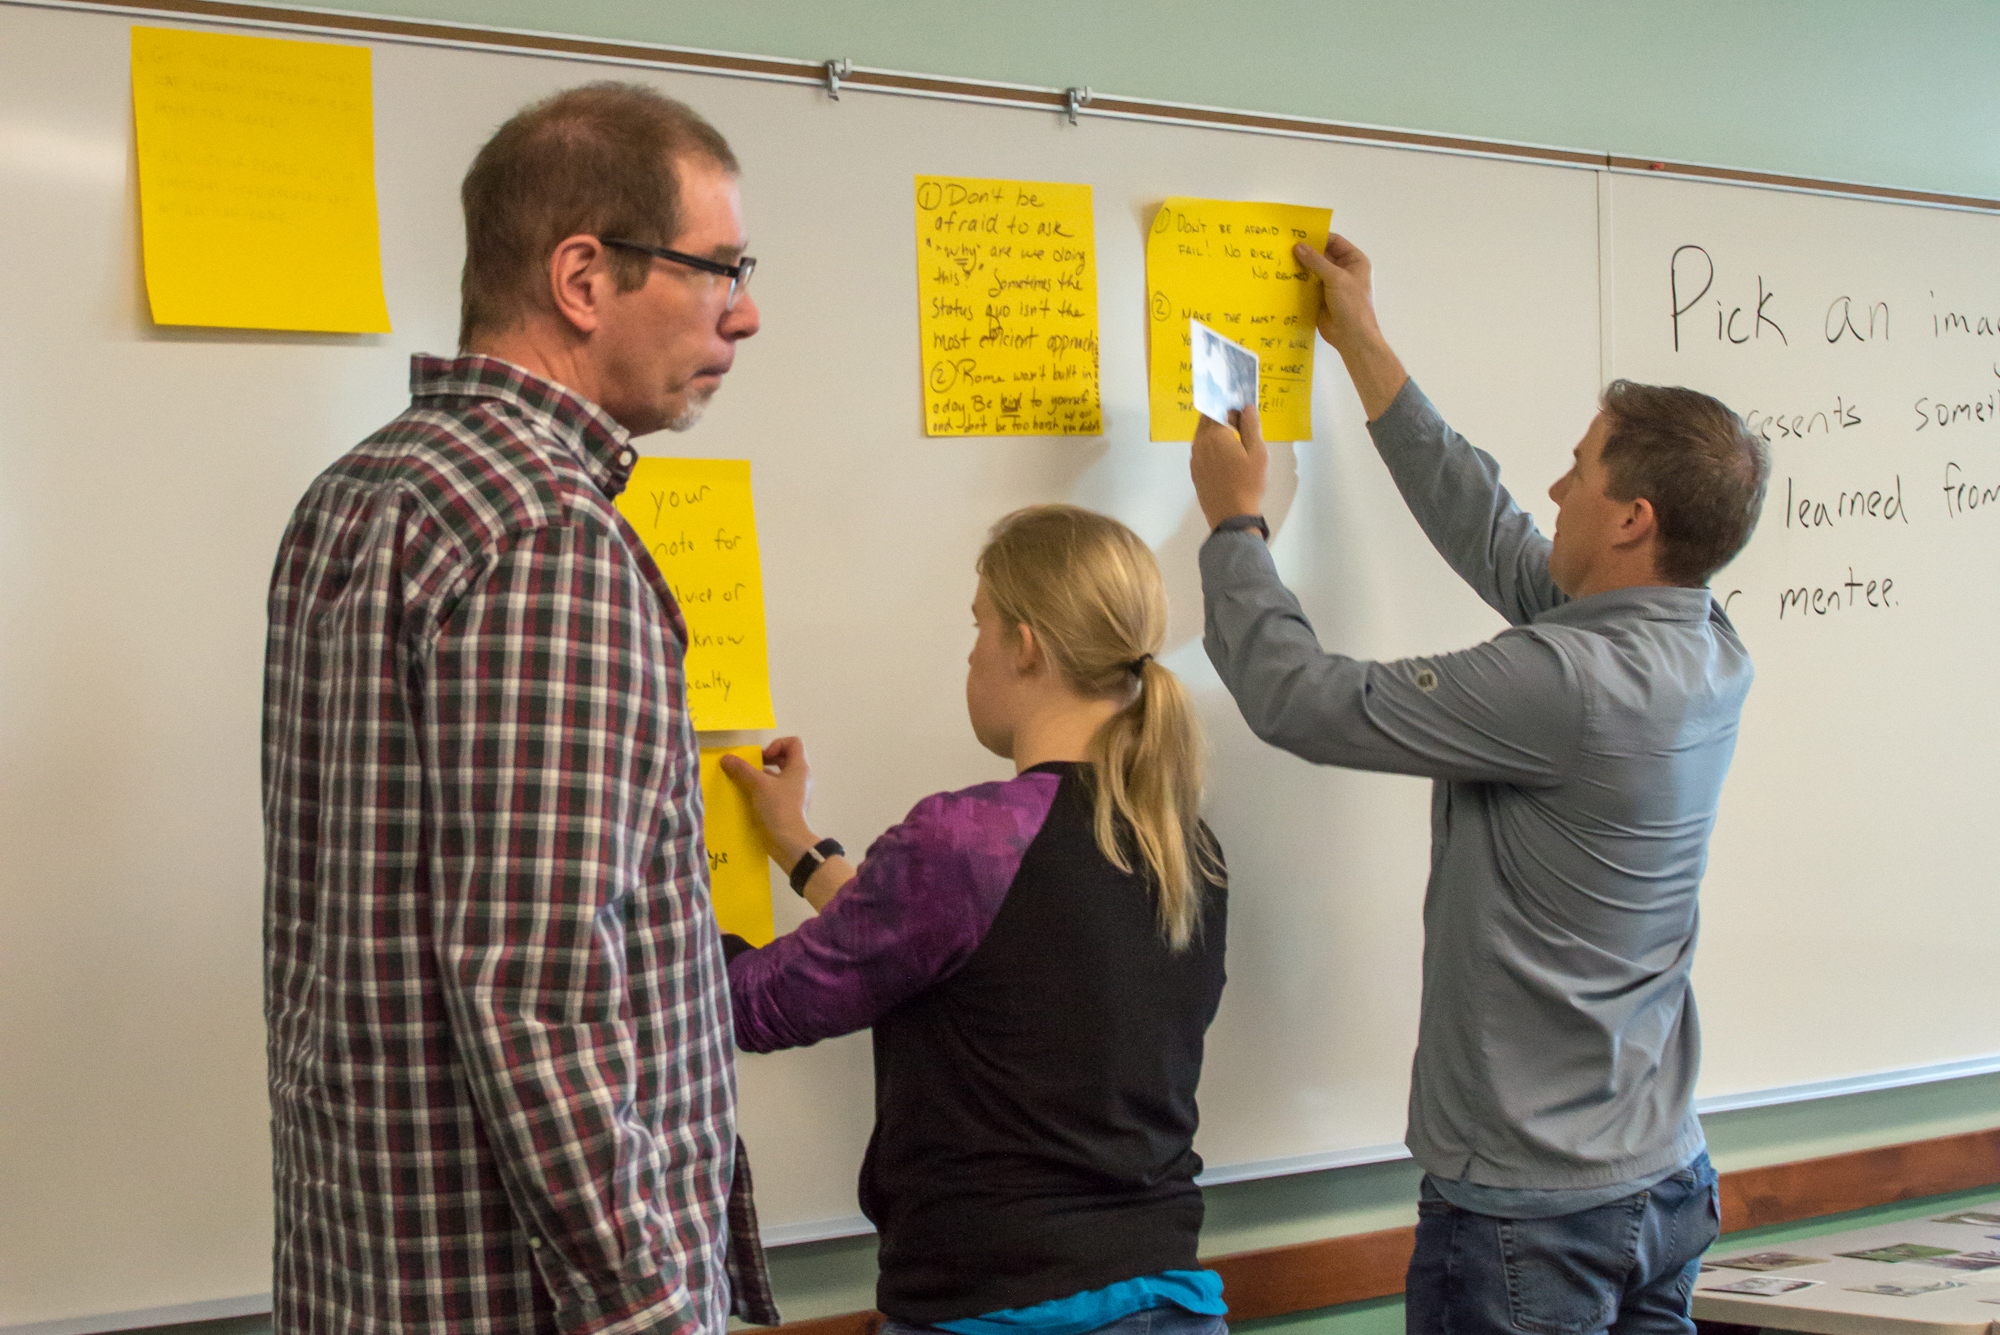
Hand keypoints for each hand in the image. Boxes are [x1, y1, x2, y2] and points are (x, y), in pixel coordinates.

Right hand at [721, 737, 817, 868]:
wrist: (788, 841)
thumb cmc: (778, 807)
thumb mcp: (758, 785)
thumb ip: (742, 769)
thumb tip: (726, 758)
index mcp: (799, 767)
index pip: (794, 742)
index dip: (777, 744)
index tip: (763, 757)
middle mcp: (801, 778)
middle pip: (786, 758)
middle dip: (767, 759)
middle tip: (752, 768)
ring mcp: (796, 793)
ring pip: (779, 775)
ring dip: (763, 776)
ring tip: (747, 782)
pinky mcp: (789, 806)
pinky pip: (777, 790)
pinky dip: (764, 790)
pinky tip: (750, 797)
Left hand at [1191, 403, 1268, 530]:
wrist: (1231, 516)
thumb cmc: (1248, 483)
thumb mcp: (1257, 453)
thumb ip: (1252, 426)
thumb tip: (1247, 408)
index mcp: (1215, 435)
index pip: (1219, 409)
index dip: (1232, 407)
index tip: (1244, 413)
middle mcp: (1200, 443)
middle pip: (1207, 420)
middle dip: (1222, 416)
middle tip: (1241, 424)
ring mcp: (1194, 457)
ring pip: (1202, 434)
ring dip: (1216, 431)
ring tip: (1235, 441)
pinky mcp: (1194, 470)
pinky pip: (1201, 449)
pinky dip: (1211, 446)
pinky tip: (1226, 457)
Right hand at [1292, 232, 1408, 420]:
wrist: (1352, 337)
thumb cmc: (1352, 305)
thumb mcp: (1336, 278)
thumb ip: (1317, 261)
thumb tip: (1298, 247)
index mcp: (1355, 261)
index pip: (1335, 242)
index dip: (1319, 237)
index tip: (1299, 234)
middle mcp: (1343, 270)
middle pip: (1322, 255)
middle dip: (1306, 252)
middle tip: (1285, 246)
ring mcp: (1331, 285)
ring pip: (1313, 270)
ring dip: (1300, 267)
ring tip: (1280, 260)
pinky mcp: (1320, 298)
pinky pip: (1307, 285)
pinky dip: (1297, 282)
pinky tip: (1283, 277)